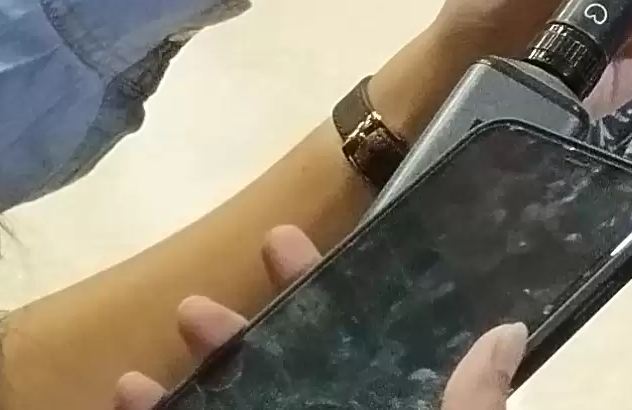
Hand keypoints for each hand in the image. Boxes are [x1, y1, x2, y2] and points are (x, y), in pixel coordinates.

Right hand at [111, 227, 525, 409]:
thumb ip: (469, 408)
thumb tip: (505, 334)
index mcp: (390, 408)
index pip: (362, 348)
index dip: (328, 293)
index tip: (284, 240)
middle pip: (294, 365)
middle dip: (257, 317)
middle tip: (225, 278)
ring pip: (237, 398)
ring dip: (206, 358)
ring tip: (184, 317)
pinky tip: (126, 392)